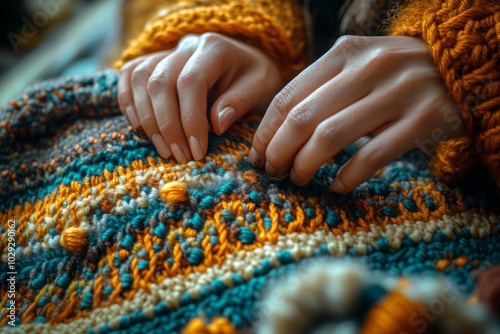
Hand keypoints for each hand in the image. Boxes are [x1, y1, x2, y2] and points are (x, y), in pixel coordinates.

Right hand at [118, 33, 281, 162]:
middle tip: (181, 157)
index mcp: (214, 47)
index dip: (190, 119)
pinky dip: (129, 102)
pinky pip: (129, 75)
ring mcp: (167, 52)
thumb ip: (239, 103)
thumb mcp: (261, 89)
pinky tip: (141, 128)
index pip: (191, 82)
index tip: (198, 151)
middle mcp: (186, 45)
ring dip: (147, 120)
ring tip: (165, 151)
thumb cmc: (256, 80)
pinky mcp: (154, 63)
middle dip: (167, 125)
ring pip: (140, 79)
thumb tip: (215, 124)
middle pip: (159, 81)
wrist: (247, 65)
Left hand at [248, 35, 464, 192]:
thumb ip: (323, 87)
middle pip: (303, 119)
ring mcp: (398, 92)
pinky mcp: (423, 119)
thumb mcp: (358, 64)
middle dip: (279, 152)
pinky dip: (348, 176)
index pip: (288, 96)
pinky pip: (372, 155)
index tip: (257, 155)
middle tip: (274, 171)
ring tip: (298, 179)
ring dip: (305, 165)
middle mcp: (369, 67)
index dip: (266, 131)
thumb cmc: (395, 74)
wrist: (460, 67)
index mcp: (345, 53)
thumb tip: (277, 131)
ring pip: (331, 137)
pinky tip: (337, 186)